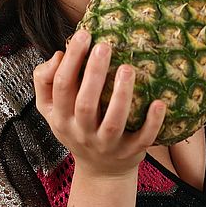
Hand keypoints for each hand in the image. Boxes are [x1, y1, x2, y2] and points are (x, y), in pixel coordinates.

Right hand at [33, 30, 166, 178]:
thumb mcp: (51, 110)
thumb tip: (58, 55)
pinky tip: (159, 102)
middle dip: (93, 73)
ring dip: (121, 95)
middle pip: (85, 103)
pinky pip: (142, 139)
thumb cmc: (77, 128)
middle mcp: (81, 132)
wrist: (99, 172)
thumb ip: (46, 80)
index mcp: (60, 117)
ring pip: (112, 122)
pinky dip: (151, 123)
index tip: (84, 34)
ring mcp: (106, 145)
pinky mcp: (129, 153)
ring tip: (127, 68)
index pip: (61, 86)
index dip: (71, 60)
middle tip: (104, 45)